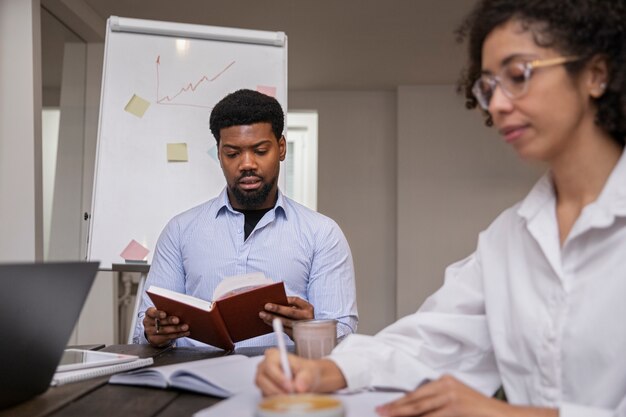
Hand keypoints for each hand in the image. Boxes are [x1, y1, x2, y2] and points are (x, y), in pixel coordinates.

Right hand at [143, 307, 189, 346]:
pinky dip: (179, 334)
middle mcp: (148, 322)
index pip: (152, 312)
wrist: (154, 330)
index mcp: (149, 313)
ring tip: (185, 327)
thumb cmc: (161, 317)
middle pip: (159, 322)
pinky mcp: (154, 340)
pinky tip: (186, 332)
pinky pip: (168, 337)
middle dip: (170, 321)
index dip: (158, 313)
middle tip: (178, 320)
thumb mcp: (162, 312)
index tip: (165, 314)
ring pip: (164, 331)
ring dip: (176, 329)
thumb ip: (168, 310)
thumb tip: (181, 310)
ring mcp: (150, 332)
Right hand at [255, 348, 345, 395]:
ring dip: (277, 396)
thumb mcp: (312, 372)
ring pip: (264, 390)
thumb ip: (306, 378)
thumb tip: (299, 386)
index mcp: (273, 355)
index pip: (269, 366)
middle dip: (277, 389)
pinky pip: (266, 398)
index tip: (291, 387)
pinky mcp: (265, 389)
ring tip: (294, 397)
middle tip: (293, 396)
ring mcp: (263, 378)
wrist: (311, 379)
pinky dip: (277, 401)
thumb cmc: (310, 372)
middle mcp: (265, 365)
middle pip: (262, 379)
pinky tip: (288, 400)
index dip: (278, 378)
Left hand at [258, 296, 313, 338]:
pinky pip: (283, 330)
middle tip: (266, 306)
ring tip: (262, 314)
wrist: (309, 333)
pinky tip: (267, 321)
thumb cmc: (300, 317)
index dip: (285, 299)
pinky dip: (274, 325)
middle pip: (291, 312)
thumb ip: (291, 305)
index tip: (275, 297)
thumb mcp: (300, 309)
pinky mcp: (296, 335)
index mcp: (308, 307)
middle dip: (278, 309)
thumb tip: (274, 302)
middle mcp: (307, 317)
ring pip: (286, 322)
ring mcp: (302, 327)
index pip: (296, 300)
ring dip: (272, 318)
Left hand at [375, 375, 557, 416]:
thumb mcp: (456, 402)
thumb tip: (416, 411)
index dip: (399, 402)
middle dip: (395, 409)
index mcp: (445, 381)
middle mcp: (446, 385)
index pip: (417, 393)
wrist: (505, 415)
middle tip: (380, 411)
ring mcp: (450, 396)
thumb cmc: (481, 412)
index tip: (385, 407)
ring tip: (389, 416)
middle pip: (414, 400)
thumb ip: (437, 405)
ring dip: (403, 415)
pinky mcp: (455, 407)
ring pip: (420, 409)